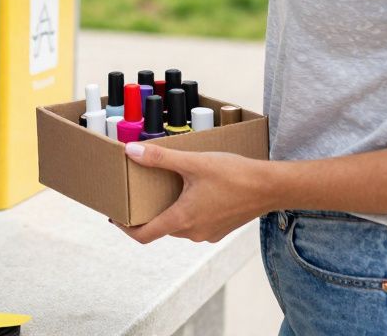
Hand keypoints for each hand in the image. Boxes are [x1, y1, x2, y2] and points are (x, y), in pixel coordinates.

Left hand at [115, 143, 273, 244]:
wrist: (271, 187)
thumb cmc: (234, 175)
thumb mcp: (194, 162)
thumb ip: (161, 158)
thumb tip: (131, 151)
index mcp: (182, 219)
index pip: (144, 235)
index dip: (125, 228)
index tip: (115, 217)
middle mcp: (193, 232)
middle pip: (160, 229)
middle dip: (147, 214)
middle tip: (137, 195)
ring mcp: (208, 233)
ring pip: (178, 225)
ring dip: (168, 211)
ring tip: (163, 189)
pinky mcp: (220, 229)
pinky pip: (195, 224)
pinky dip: (186, 211)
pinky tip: (190, 191)